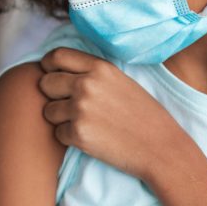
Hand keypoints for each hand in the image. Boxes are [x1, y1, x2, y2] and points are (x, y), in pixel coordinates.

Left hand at [39, 47, 187, 180]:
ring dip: (60, 119)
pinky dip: (70, 138)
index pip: (56, 56)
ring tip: (87, 124)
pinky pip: (57, 134)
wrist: (161, 148)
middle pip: (45, 83)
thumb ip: (91, 73)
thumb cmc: (143, 115)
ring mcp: (80, 109)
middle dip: (53, 96)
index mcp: (100, 68)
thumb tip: (56, 70)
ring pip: (48, 111)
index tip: (53, 77)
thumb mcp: (121, 81)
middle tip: (71, 106)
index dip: (48, 67)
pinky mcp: (78, 134)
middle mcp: (87, 85)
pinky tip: (92, 139)